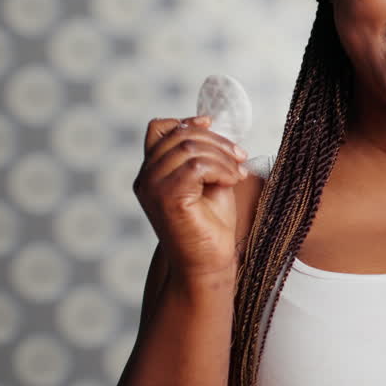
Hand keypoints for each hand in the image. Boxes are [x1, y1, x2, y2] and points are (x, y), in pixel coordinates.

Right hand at [132, 115, 249, 285]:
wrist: (207, 263)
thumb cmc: (210, 224)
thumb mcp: (207, 179)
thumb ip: (201, 154)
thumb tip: (208, 122)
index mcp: (151, 172)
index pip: (158, 129)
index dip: (186, 122)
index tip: (212, 124)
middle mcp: (146, 178)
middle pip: (179, 135)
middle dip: (216, 141)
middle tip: (239, 157)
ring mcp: (153, 188)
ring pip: (190, 148)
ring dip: (223, 156)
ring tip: (238, 173)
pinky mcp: (167, 198)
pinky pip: (196, 166)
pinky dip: (221, 168)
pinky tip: (233, 181)